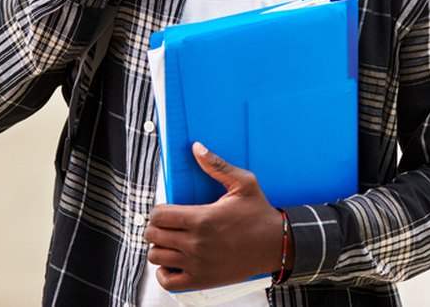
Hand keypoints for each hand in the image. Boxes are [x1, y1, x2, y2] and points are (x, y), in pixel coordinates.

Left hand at [145, 143, 286, 290]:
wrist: (276, 245)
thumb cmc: (260, 214)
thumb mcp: (244, 183)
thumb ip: (218, 165)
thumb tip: (197, 148)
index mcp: (203, 218)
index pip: (158, 215)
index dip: (159, 210)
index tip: (168, 210)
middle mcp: (197, 243)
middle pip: (153, 235)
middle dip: (156, 227)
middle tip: (169, 224)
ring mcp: (197, 264)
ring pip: (156, 256)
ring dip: (159, 247)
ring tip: (171, 241)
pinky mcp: (201, 280)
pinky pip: (167, 281)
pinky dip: (164, 272)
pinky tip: (174, 261)